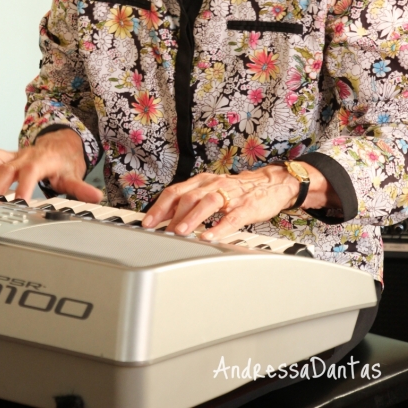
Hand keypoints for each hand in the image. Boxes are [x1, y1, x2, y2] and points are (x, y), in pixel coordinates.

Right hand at [0, 128, 102, 203]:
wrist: (61, 142)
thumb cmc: (64, 161)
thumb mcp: (73, 175)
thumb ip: (81, 188)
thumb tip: (96, 196)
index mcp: (41, 161)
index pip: (31, 173)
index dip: (24, 187)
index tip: (18, 203)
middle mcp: (24, 156)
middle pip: (8, 168)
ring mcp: (13, 155)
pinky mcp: (5, 155)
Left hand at [141, 166, 301, 241]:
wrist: (270, 184)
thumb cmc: (236, 190)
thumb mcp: (210, 190)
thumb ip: (189, 200)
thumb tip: (164, 216)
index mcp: (202, 181)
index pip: (175, 191)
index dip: (160, 207)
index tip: (147, 222)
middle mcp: (213, 185)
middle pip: (188, 196)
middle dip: (171, 214)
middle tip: (159, 230)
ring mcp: (230, 195)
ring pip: (207, 203)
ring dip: (191, 217)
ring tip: (180, 231)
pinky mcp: (246, 207)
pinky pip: (231, 217)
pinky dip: (219, 227)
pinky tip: (209, 236)